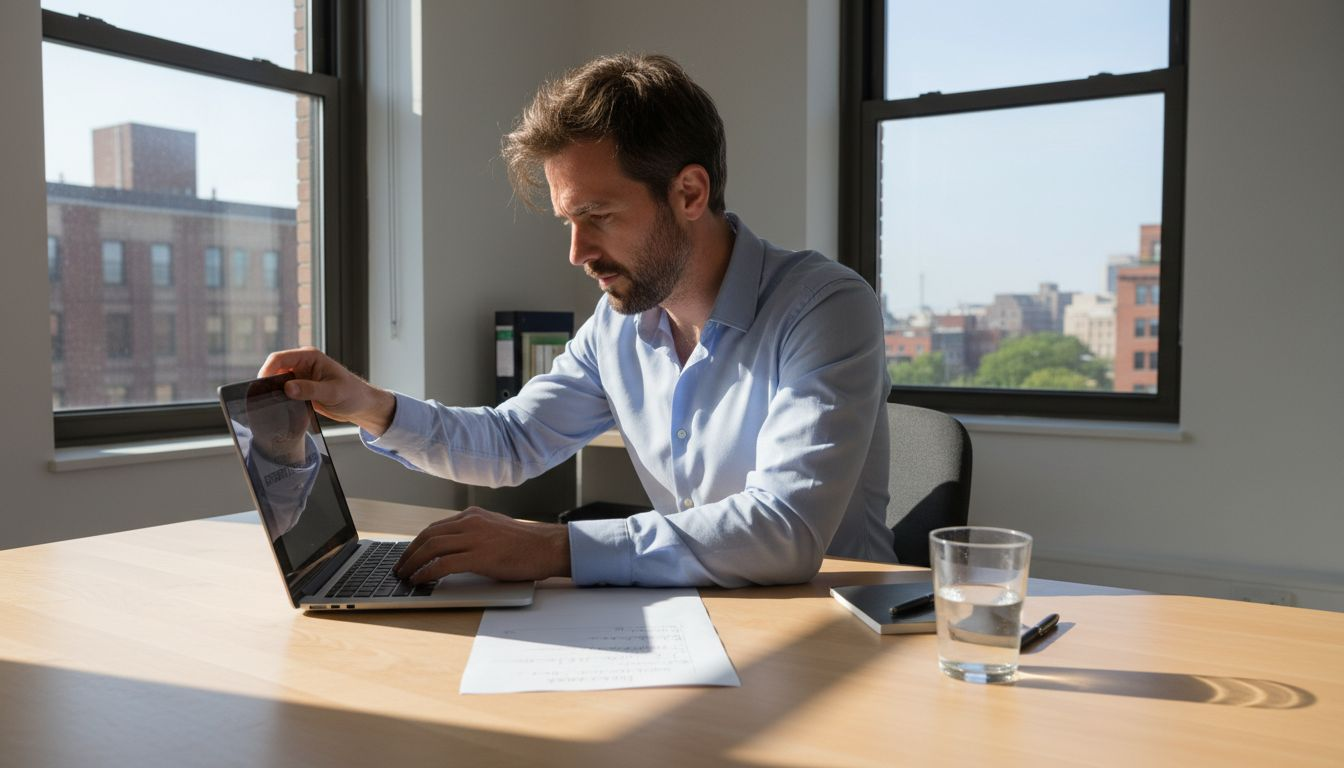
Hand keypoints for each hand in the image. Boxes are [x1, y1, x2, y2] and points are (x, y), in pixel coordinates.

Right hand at [258, 347, 396, 435]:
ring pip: (277, 382)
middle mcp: (302, 364)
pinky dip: (279, 398)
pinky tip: (280, 408)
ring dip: (273, 392)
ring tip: (271, 404)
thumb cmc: (353, 394)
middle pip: (274, 369)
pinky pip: (283, 392)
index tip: (262, 386)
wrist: (361, 406)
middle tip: (264, 399)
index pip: (280, 358)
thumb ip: (310, 390)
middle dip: (268, 382)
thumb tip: (288, 388)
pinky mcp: (300, 389)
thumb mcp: (333, 393)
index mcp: (310, 357)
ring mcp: (300, 377)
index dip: (267, 370)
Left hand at [393, 507, 571, 582]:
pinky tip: (419, 580)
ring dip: (413, 563)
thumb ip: (474, 534)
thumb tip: (453, 550)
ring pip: (431, 547)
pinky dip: (427, 573)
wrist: (549, 547)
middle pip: (428, 535)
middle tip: (400, 567)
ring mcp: (475, 538)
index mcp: (473, 515)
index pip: (435, 527)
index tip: (408, 555)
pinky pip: (443, 564)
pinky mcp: (480, 556)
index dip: (417, 543)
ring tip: (405, 576)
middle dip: (409, 553)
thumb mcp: (495, 529)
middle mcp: (471, 522)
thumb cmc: (527, 544)